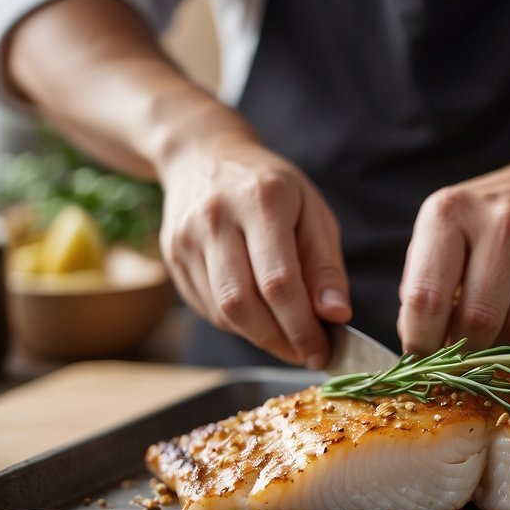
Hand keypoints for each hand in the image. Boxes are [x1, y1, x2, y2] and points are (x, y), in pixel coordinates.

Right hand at [157, 114, 350, 367]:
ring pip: (222, 312)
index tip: (323, 351)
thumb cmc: (272, 188)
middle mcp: (216, 218)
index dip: (302, 326)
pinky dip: (238, 323)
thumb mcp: (313, 212)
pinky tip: (258, 313)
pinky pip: (207, 308)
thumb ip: (326, 266)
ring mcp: (186, 239)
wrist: (204, 156)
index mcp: (261, 200)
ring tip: (287, 335)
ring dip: (260, 336)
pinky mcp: (172, 257)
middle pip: (243, 303)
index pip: (279, 281)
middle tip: (306, 353)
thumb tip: (336, 316)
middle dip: (279, 340)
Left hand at [397, 157, 509, 353]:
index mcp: (449, 211)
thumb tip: (414, 337)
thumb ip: (423, 280)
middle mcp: (496, 222)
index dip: (419, 340)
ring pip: (507, 328)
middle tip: (456, 352)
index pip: (424, 296)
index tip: (419, 358)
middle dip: (460, 350)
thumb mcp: (448, 231)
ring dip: (492, 342)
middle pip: (471, 320)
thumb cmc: (494, 217)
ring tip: (489, 324)